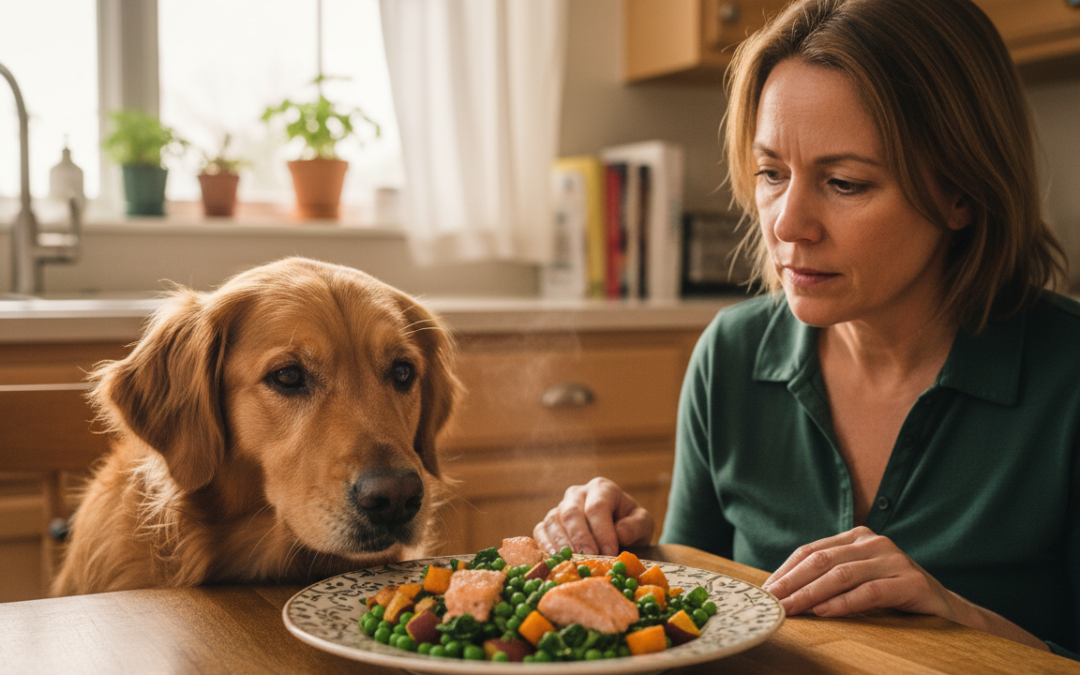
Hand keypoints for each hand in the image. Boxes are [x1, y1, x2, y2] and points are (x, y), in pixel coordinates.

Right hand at [532, 477, 654, 555]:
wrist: (616, 532)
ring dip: (562, 544)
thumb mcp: (642, 524)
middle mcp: (577, 494)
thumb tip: (618, 534)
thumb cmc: (629, 526)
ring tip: (572, 562)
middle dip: (580, 538)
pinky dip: (544, 545)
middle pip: (572, 513)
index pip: (597, 507)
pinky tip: (554, 560)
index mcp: (602, 489)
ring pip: (553, 521)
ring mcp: (560, 507)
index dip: (602, 531)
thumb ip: (635, 526)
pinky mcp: (548, 524)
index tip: (610, 553)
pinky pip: (540, 531)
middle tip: (588, 558)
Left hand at [761, 526, 959, 618]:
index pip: (811, 551)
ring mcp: (894, 559)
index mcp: (857, 537)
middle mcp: (874, 542)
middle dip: (792, 583)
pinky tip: (824, 612)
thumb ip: (828, 578)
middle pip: (822, 561)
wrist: (945, 606)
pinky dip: (843, 602)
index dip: (786, 571)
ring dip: (810, 594)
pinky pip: (870, 591)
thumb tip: (783, 592)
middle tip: (771, 602)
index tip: (765, 591)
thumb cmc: (893, 593)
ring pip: (841, 575)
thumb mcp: (858, 579)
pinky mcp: (911, 581)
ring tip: (790, 609)